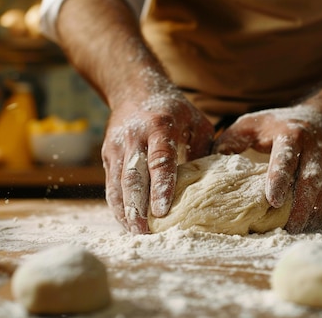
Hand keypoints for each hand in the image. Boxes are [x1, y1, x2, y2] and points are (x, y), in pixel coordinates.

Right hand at [102, 89, 213, 233]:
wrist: (134, 89)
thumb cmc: (173, 110)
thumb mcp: (196, 121)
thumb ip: (203, 149)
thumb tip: (213, 182)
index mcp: (160, 127)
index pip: (160, 161)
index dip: (161, 187)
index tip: (162, 211)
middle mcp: (135, 138)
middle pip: (133, 177)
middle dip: (137, 207)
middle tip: (145, 232)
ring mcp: (117, 147)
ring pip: (118, 183)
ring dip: (125, 210)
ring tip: (135, 233)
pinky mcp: (108, 155)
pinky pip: (111, 184)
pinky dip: (117, 205)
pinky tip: (127, 222)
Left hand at [214, 105, 321, 232]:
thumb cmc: (277, 125)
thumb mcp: (251, 124)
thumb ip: (231, 141)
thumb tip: (212, 164)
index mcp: (290, 135)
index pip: (286, 158)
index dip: (279, 179)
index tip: (273, 201)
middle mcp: (313, 149)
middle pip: (311, 179)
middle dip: (301, 204)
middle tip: (288, 227)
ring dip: (311, 212)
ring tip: (295, 230)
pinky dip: (318, 212)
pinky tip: (306, 224)